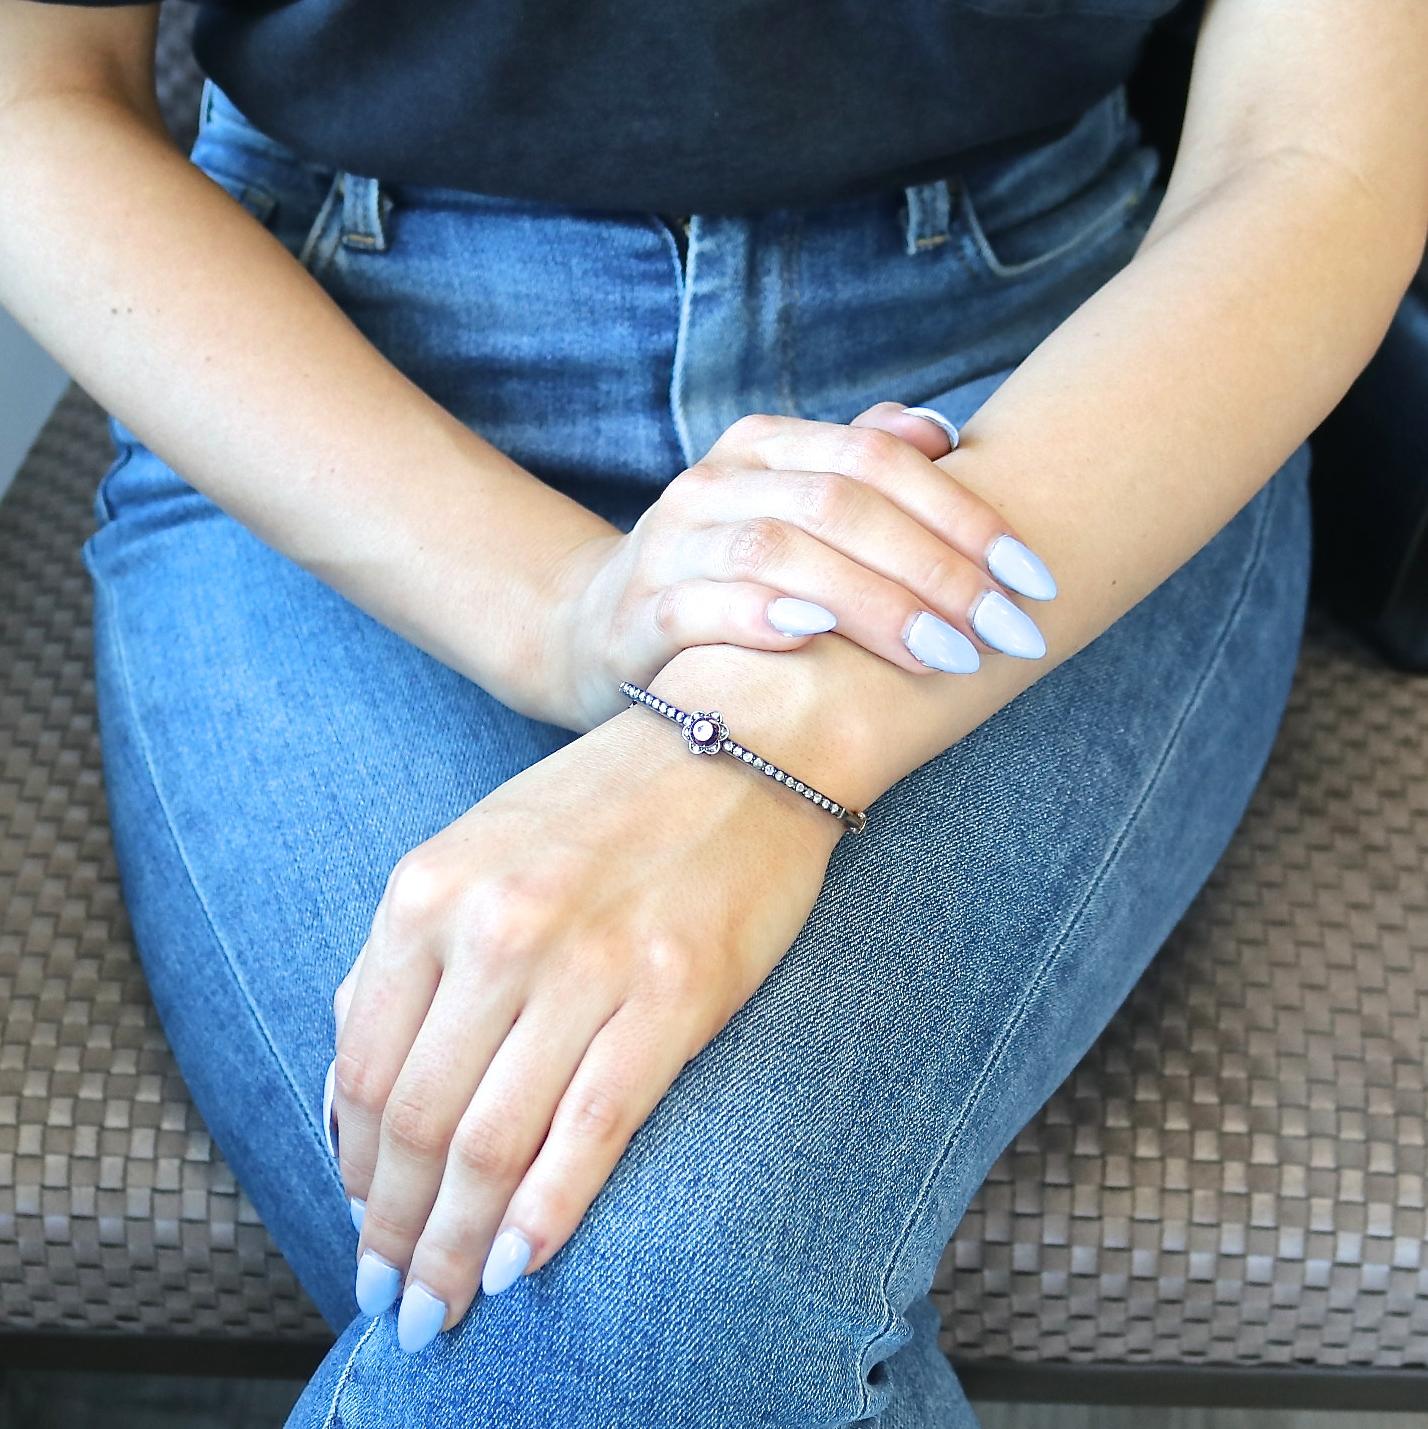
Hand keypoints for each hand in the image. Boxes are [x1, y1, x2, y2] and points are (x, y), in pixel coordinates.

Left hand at [326, 705, 842, 1352]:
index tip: (362, 1225)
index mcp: (429, 892)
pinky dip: (546, 1214)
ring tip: (444, 1305)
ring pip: (491, 1143)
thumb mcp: (475, 852)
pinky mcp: (674, 993)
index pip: (363, 1070)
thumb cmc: (605, 806)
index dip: (353, 1171)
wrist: (742, 741)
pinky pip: (592, 1130)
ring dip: (457, 1247)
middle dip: (396, 1232)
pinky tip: (520, 1265)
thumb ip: (403, 960)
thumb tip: (346, 1090)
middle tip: (394, 1302)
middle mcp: (495, 928)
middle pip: (416, 1122)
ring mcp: (586, 962)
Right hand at [549, 401, 1058, 730]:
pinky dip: (761, 618)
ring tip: (946, 656)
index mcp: (764, 446)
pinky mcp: (637, 614)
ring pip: (779, 553)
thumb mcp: (791, 509)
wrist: (599, 629)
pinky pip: (700, 608)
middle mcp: (715, 481)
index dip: (962, 514)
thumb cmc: (728, 576)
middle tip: (1006, 630)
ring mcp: (671, 545)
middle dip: (937, 570)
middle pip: (839, 506)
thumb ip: (859, 466)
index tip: (1031, 578)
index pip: (877, 460)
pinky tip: (818, 642)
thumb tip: (941, 433)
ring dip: (873, 605)